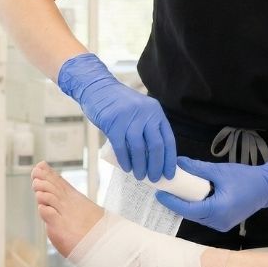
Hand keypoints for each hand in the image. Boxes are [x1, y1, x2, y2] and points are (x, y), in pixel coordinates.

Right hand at [57, 52, 175, 181]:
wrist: (98, 88)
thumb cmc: (119, 104)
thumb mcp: (140, 111)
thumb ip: (148, 128)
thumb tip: (155, 158)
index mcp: (155, 112)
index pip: (168, 140)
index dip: (170, 160)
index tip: (169, 174)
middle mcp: (145, 114)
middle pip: (156, 146)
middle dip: (156, 166)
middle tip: (154, 178)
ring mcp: (129, 118)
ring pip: (139, 149)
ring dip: (140, 166)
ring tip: (140, 176)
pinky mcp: (113, 123)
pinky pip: (122, 147)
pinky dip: (125, 161)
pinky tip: (127, 168)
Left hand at [155, 156, 267, 231]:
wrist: (267, 187)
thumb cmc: (246, 178)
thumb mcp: (219, 171)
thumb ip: (197, 168)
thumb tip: (178, 162)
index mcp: (218, 211)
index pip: (188, 209)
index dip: (172, 202)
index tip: (160, 193)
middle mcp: (219, 222)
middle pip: (191, 214)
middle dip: (177, 203)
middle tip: (164, 190)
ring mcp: (221, 225)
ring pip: (197, 216)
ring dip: (186, 205)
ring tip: (174, 192)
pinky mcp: (224, 222)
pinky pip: (205, 216)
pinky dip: (196, 206)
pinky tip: (189, 196)